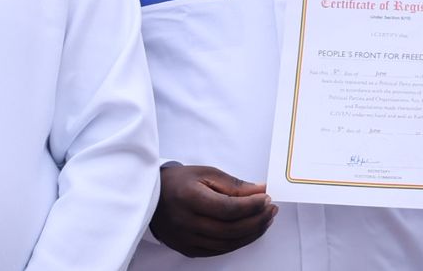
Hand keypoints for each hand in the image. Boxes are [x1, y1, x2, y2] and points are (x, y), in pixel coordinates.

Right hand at [149, 164, 277, 257]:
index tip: (267, 198)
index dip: (251, 206)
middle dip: (256, 220)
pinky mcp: (187, 249)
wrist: (151, 197)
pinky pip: (218, 250)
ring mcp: (185, 240)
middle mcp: (186, 223)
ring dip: (251, 233)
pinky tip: (248, 231)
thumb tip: (261, 190)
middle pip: (230, 229)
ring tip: (265, 220)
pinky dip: (237, 242)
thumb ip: (235, 185)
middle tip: (271, 210)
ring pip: (226, 244)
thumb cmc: (180, 182)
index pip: (228, 209)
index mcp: (189, 199)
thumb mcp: (206, 173)